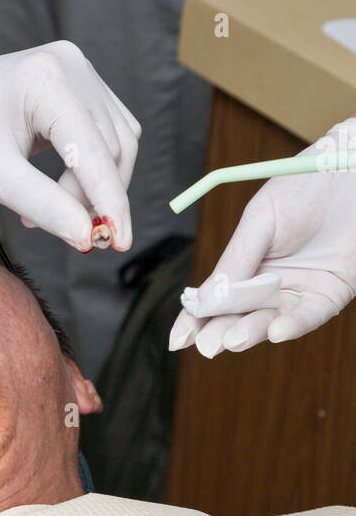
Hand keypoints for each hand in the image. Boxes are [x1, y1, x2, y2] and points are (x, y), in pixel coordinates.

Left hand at [0, 43, 140, 251]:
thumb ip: (44, 206)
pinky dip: (90, 168)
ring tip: (50, 209)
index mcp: (46, 80)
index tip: (119, 242)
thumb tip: (86, 236)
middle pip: (112, 147)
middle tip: (72, 234)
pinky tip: (57, 188)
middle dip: (95, 198)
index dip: (110, 201)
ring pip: (116, 141)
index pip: (94, 151)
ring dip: (94, 186)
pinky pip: (106, 133)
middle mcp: (70, 65)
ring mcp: (77, 70)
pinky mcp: (78, 84)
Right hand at [170, 120, 355, 357]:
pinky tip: (276, 330)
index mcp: (247, 263)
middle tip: (207, 345)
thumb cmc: (304, 187)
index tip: (178, 340)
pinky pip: (311, 315)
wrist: (348, 170)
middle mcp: (272, 283)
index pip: (216, 298)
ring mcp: (300, 289)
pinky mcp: (331, 292)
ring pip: (272, 320)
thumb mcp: (260, 220)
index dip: (196, 320)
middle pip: (240, 315)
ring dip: (252, 332)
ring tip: (233, 339)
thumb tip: (204, 299)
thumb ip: (236, 260)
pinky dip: (294, 325)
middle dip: (221, 332)